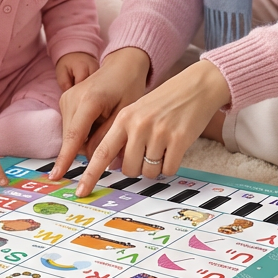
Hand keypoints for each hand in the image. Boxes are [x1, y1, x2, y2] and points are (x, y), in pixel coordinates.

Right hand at [51, 47, 150, 180]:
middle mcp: (72, 98)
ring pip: (71, 134)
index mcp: (88, 100)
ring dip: (87, 137)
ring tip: (105, 120)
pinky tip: (98, 119)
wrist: (122, 65)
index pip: (74, 136)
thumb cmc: (128, 86)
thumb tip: (93, 160)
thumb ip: (108, 137)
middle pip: (72, 138)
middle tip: (111, 133)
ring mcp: (66, 98)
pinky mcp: (65, 101)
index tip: (56, 176)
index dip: (65, 159)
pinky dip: (84, 130)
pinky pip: (72, 127)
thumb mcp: (125, 114)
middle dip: (88, 146)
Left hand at [73, 59, 230, 196]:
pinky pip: (168, 169)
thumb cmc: (165, 101)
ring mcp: (159, 132)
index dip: (90, 175)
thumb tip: (111, 165)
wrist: (196, 86)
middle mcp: (138, 125)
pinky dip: (171, 165)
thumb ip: (123, 135)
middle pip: (128, 169)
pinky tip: (175, 148)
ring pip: (149, 172)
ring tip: (163, 146)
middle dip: (138, 167)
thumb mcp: (137, 111)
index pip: (102, 152)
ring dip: (156, 166)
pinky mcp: (179, 140)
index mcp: (124, 118)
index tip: (81, 191)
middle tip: (148, 152)